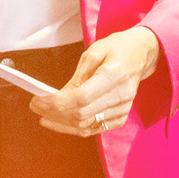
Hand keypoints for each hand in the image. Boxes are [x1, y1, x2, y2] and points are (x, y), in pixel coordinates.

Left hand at [31, 26, 161, 136]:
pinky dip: (75, 128)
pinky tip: (60, 122)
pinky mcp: (121, 117)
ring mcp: (123, 108)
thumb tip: (59, 97)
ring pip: (86, 125)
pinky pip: (94, 128)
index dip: (56, 103)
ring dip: (61, 123)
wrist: (141, 54)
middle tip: (37, 106)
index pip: (81, 98)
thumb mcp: (94, 52)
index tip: (37, 101)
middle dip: (54, 113)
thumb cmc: (117, 48)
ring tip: (44, 115)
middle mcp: (121, 95)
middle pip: (81, 114)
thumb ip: (77, 77)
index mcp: (114, 74)